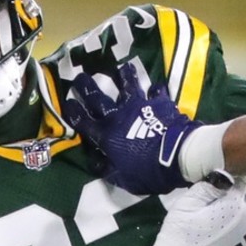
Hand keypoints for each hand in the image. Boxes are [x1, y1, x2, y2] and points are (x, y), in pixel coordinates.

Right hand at [66, 62, 199, 194]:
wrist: (178, 155)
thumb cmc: (149, 171)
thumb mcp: (125, 179)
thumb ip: (109, 170)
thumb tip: (95, 163)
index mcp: (106, 135)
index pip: (83, 121)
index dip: (73, 112)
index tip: (67, 102)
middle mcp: (119, 116)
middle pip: (98, 98)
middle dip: (86, 86)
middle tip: (80, 76)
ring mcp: (140, 106)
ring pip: (128, 86)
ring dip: (124, 76)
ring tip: (123, 67)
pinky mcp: (160, 103)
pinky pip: (156, 93)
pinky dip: (156, 90)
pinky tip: (157, 86)